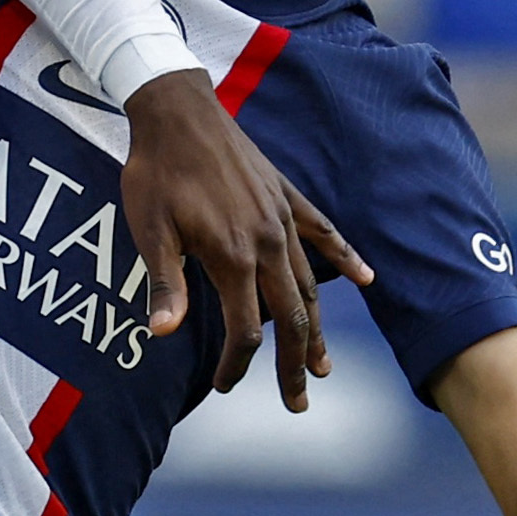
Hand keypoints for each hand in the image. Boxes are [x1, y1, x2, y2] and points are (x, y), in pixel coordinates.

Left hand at [121, 71, 372, 407]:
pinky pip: (324, 233)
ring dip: (316, 329)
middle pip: (291, 318)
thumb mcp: (150, 232)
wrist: (177, 112)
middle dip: (292, 365)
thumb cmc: (156, 174)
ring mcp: (282, 219)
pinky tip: (367, 278)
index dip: (237, 365)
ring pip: (310, 285)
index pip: (247, 329)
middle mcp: (268, 243)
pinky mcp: (287, 198)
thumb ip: (165, 285)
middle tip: (298, 403)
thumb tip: (162, 336)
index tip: (223, 387)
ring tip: (322, 366)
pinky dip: (345, 257)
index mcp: (233, 256)